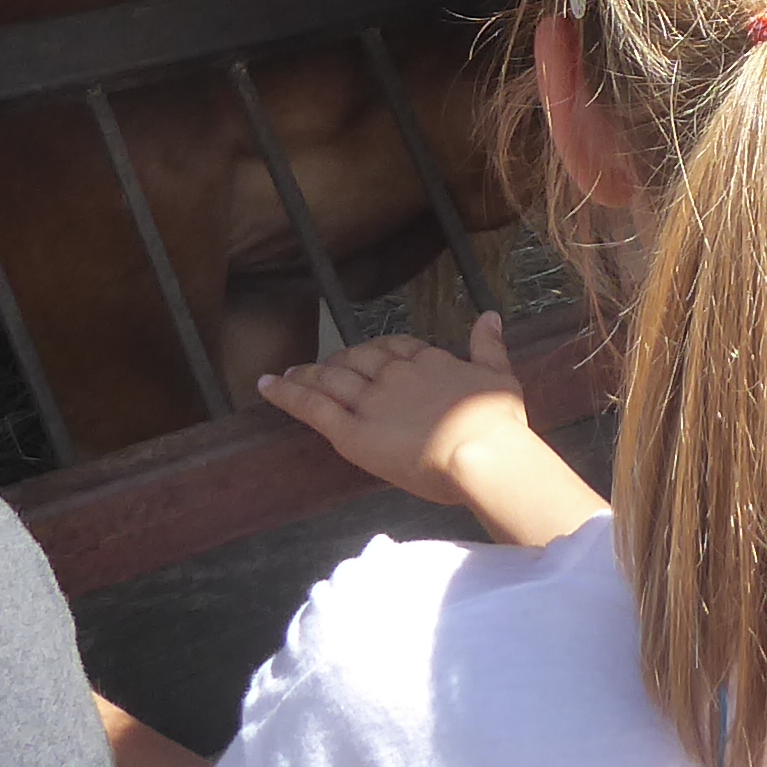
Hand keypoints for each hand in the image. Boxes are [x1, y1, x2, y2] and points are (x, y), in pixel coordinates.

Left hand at [265, 314, 535, 509]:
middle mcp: (394, 375)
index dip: (380, 351)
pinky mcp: (351, 430)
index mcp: (428, 362)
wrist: (480, 451)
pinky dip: (286, 394)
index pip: (396, 349)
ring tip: (288, 374)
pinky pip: (312, 407)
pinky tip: (265, 385)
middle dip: (338, 361)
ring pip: (330, 380)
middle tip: (321, 366)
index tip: (370, 353)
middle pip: (357, 360)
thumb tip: (490, 315)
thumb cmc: (498, 423)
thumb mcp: (501, 376)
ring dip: (307, 374)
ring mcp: (370, 400)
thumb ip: (490, 345)